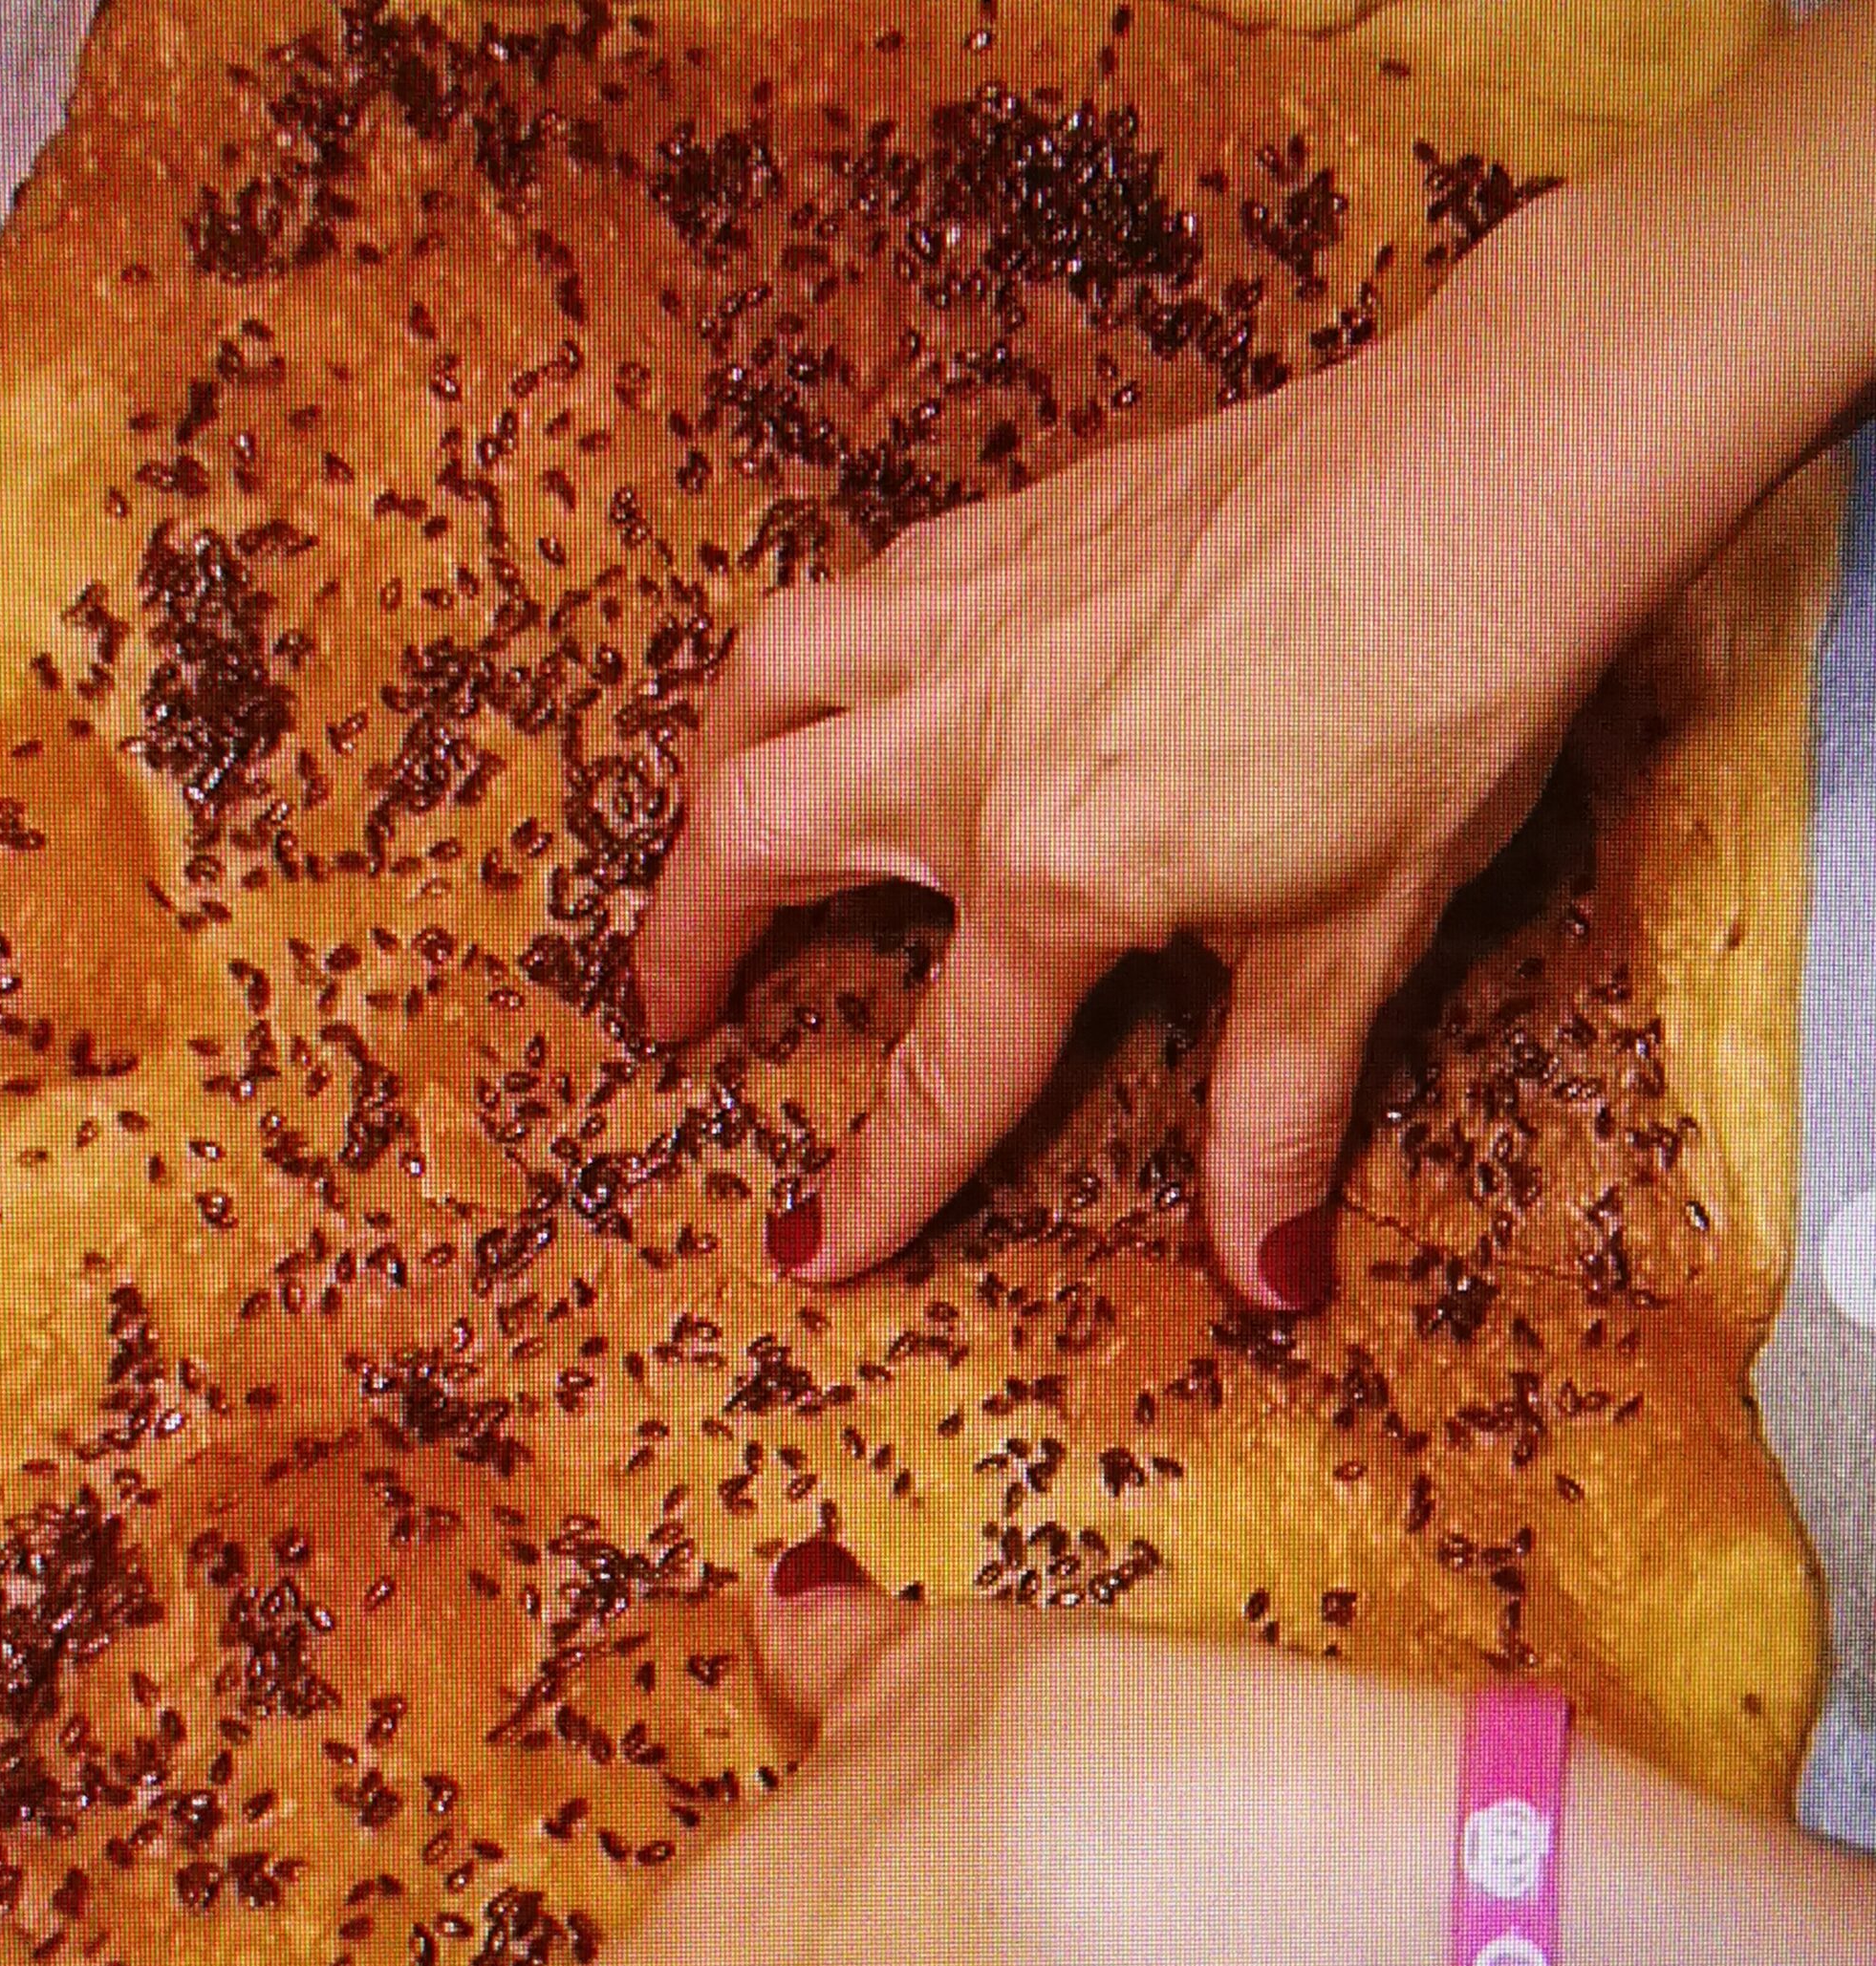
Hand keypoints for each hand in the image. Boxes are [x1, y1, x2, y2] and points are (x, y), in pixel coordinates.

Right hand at [635, 261, 1616, 1312]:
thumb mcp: (1354, 943)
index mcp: (1056, 871)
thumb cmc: (1436, 713)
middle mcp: (969, 740)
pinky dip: (808, 659)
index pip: (943, 1071)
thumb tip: (1269, 1284)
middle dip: (685, 935)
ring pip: (762, 680)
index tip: (810, 1248)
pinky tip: (851, 683)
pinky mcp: (1004, 526)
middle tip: (672, 1001)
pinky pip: (847, 592)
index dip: (875, 1181)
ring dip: (714, 768)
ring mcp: (971, 616)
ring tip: (717, 824)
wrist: (1495, 477)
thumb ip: (1276, 1116)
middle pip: (755, 838)